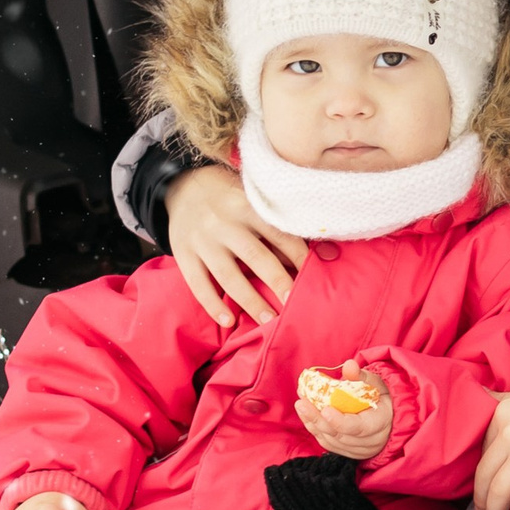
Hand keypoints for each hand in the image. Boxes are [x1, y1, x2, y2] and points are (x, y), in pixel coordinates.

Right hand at [164, 163, 305, 326]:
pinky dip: (212, 304)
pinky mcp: (183, 253)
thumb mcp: (253, 204)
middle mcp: (225, 223)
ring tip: (268, 321)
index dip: (299, 256)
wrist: (181, 187)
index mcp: (247, 206)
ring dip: (250, 301)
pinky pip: (198, 284)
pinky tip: (228, 321)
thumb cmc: (230, 201)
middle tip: (294, 303)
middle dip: (278, 281)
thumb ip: (280, 230)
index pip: (279, 233)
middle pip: (256, 256)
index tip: (315, 276)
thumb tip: (328, 255)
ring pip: (228, 275)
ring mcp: (202, 240)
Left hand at [297, 361, 392, 460]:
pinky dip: (315, 430)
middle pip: (339, 435)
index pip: (358, 427)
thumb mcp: (376, 384)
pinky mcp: (348, 452)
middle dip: (318, 419)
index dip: (340, 421)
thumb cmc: (381, 397)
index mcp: (380, 423)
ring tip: (301, 406)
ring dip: (313, 424)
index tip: (325, 409)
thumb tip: (349, 365)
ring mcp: (358, 450)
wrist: (389, 417)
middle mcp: (370, 441)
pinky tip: (306, 416)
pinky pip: (328, 444)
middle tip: (301, 403)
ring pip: (331, 441)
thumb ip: (362, 376)